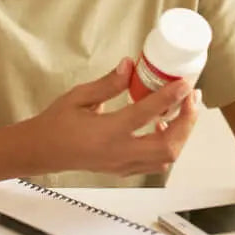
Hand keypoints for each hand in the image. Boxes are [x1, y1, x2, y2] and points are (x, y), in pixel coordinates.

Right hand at [28, 58, 200, 176]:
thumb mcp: (78, 97)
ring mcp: (122, 165)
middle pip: (166, 146)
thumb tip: (129, 65)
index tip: (184, 84)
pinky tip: (165, 126)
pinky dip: (168, 145)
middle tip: (191, 98)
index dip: (169, 98)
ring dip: (181, 135)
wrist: (42, 150)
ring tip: (184, 110)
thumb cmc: (57, 122)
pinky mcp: (124, 170)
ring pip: (165, 158)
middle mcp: (118, 153)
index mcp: (105, 133)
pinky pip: (155, 163)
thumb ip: (107, 84)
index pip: (145, 115)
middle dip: (187, 122)